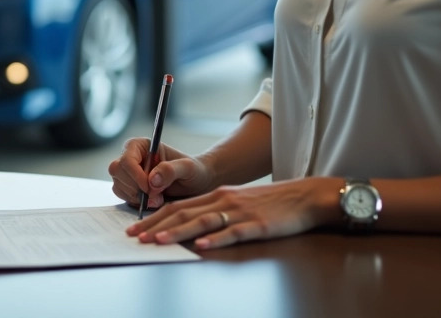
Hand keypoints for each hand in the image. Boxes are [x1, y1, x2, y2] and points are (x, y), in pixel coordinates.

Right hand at [108, 137, 214, 211]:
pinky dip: (135, 202)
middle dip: (135, 188)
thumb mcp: (187, 168)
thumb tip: (152, 179)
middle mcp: (131, 157)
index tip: (149, 188)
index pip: (127, 159)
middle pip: (117, 171)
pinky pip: (122, 196)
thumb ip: (170, 170)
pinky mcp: (129, 187)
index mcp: (141, 145)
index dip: (135, 175)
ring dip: (136, 197)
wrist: (196, 184)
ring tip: (158, 199)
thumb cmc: (193, 171)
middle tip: (156, 198)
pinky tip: (152, 201)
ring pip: (118, 185)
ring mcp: (128, 173)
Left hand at [126, 177, 342, 248]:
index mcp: (217, 195)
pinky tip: (202, 245)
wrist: (304, 196)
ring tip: (158, 240)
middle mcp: (224, 200)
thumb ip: (214, 210)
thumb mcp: (238, 201)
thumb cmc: (270, 202)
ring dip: (178, 231)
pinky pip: (233, 232)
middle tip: (136, 237)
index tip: (135, 228)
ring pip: (203, 221)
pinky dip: (216, 239)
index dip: (155, 217)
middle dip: (157, 225)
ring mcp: (240, 212)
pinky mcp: (257, 224)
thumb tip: (188, 226)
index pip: (178, 205)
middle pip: (184, 212)